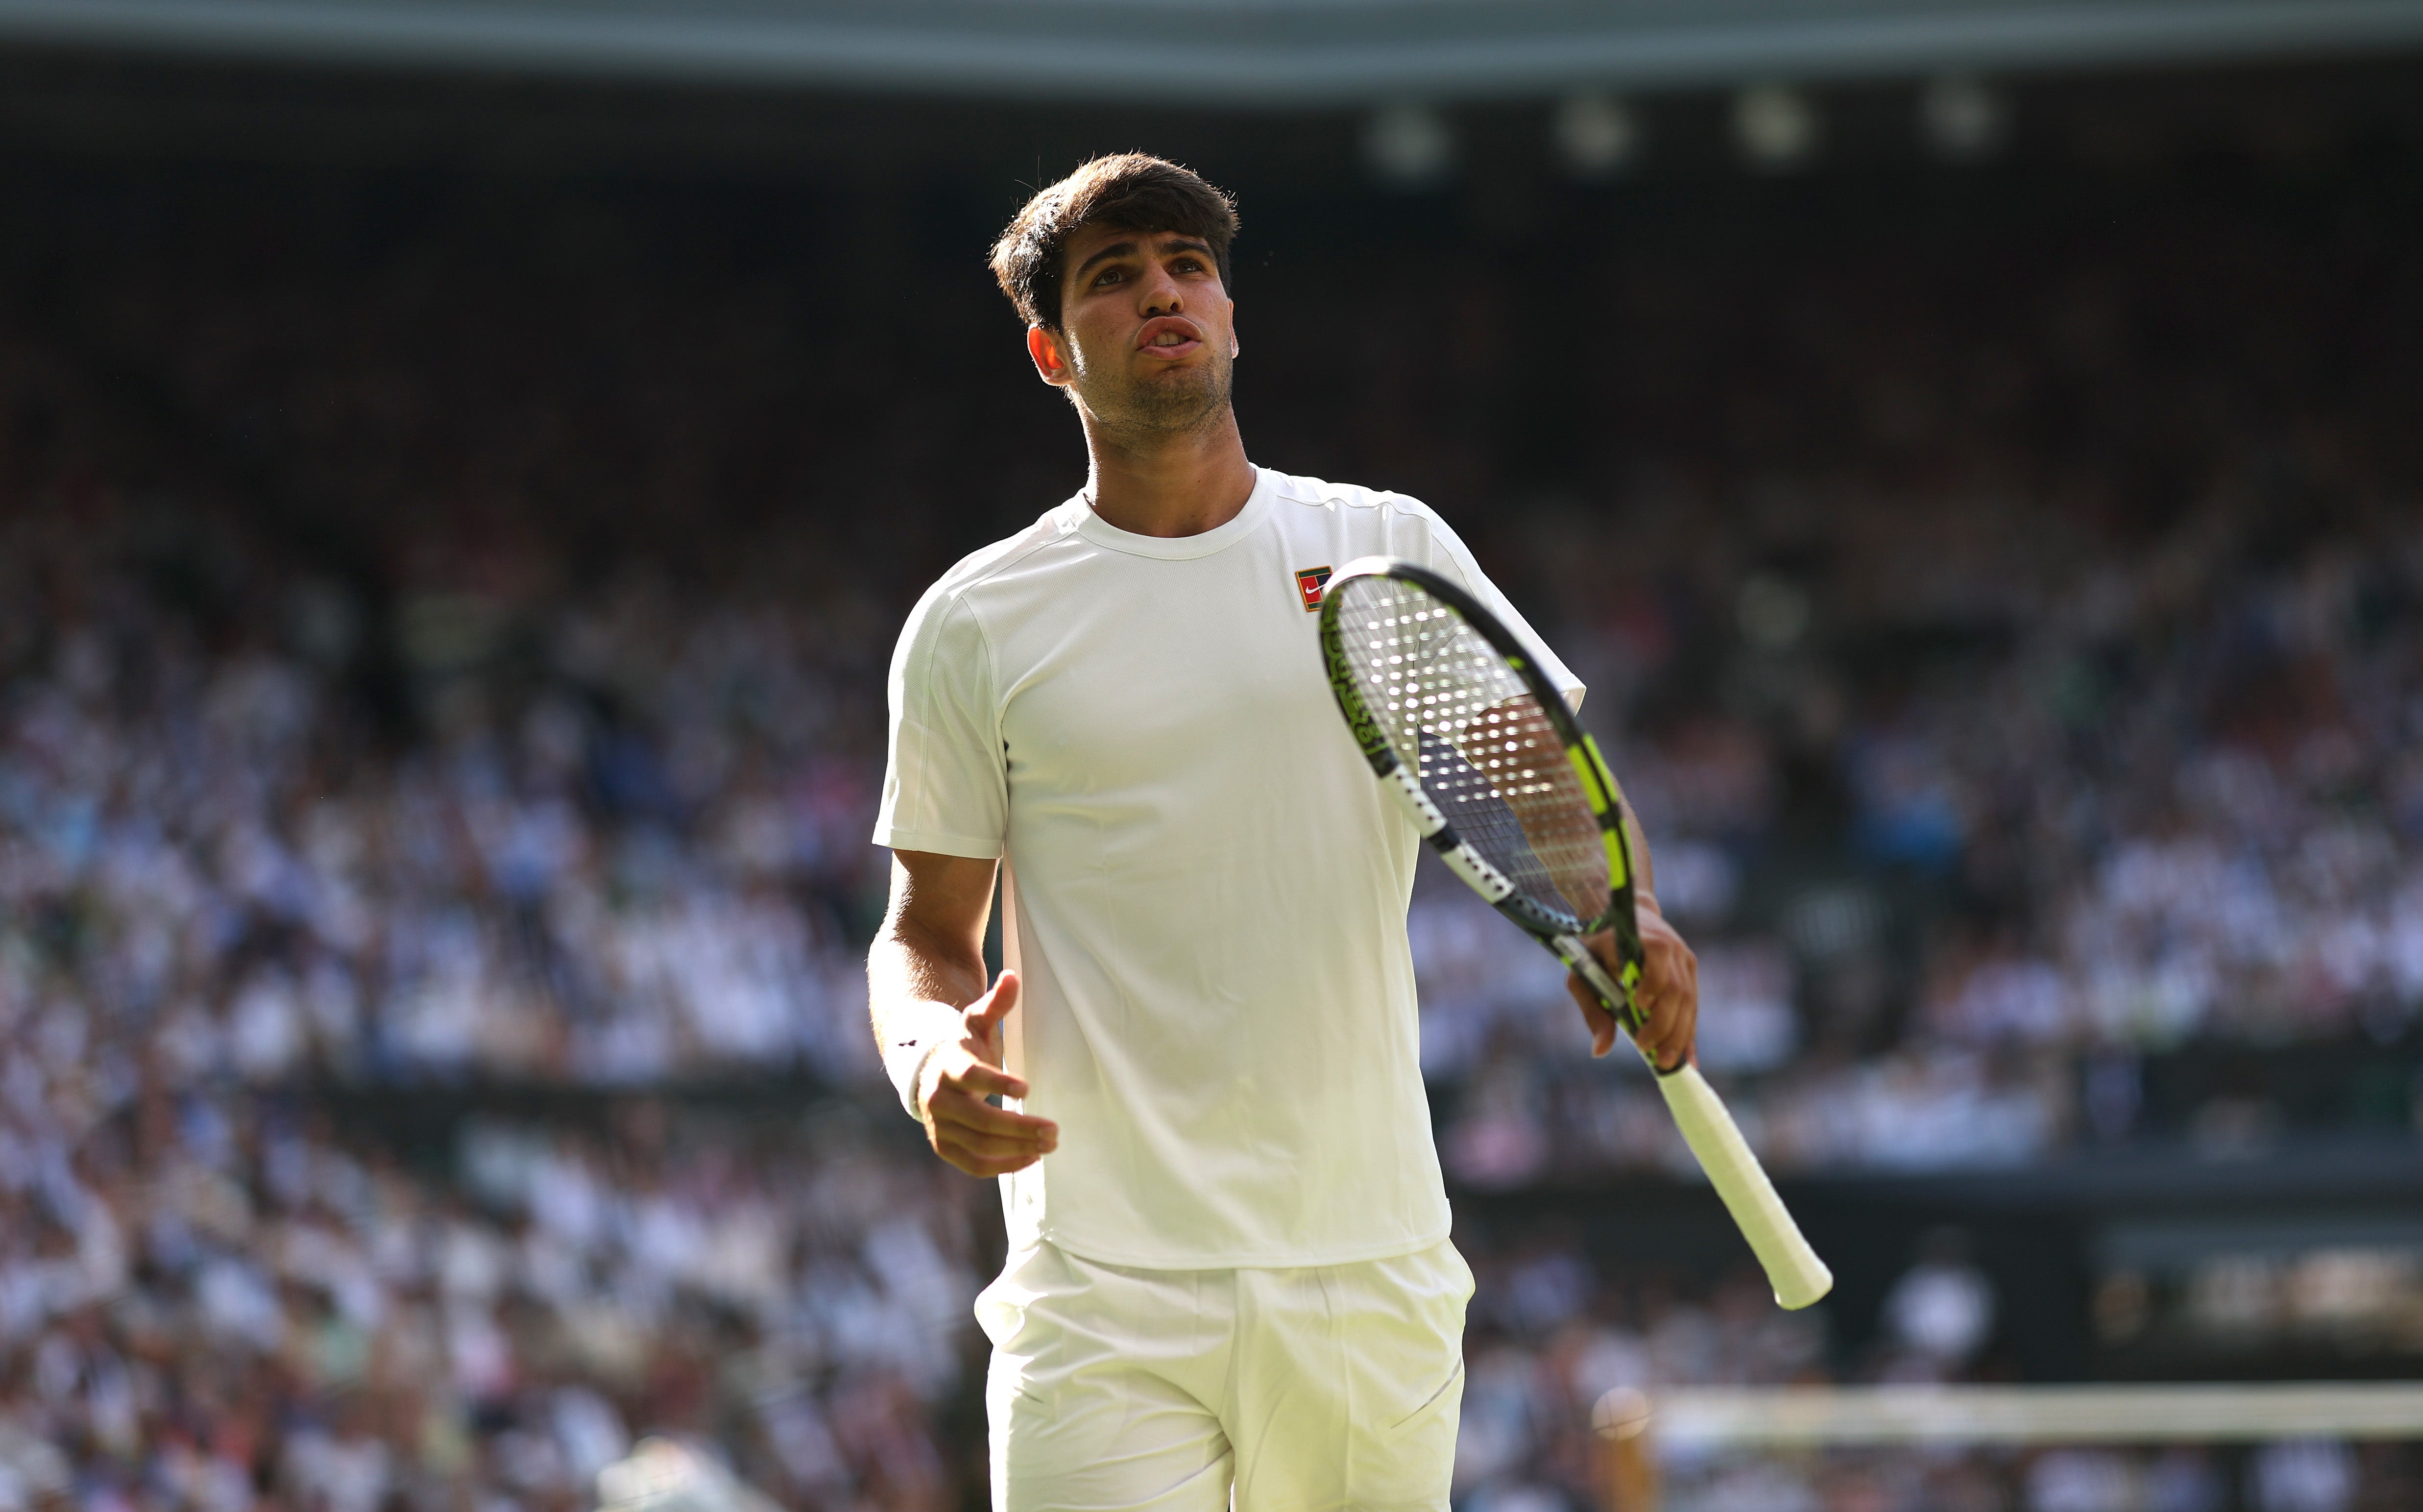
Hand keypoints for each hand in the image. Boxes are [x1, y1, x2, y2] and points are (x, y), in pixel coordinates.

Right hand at [915, 970, 1059, 1176]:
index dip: (997, 1082)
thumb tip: (1012, 977)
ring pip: (979, 1145)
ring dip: (1017, 1148)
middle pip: (980, 1119)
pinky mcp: (944, 1146)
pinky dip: (1003, 1165)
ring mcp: (939, 1126)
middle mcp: (938, 1099)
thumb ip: (995, 1004)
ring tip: (1050, 1144)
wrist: (929, 1072)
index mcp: (948, 1065)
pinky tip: (1031, 1159)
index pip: (971, 1076)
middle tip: (1054, 1130)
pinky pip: (973, 1164)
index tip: (1027, 1088)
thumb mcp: (976, 1022)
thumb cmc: (963, 1045)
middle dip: (1019, 1127)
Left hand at [1565, 895, 1698, 1071]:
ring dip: (1679, 1035)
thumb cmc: (1596, 947)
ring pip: (1690, 1001)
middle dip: (1665, 1025)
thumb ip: (1593, 1010)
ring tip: (1666, 1062)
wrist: (1622, 916)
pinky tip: (1689, 1059)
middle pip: (1677, 990)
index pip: (1657, 962)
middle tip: (1649, 1053)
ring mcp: (1685, 959)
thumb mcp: (1584, 974)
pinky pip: (1693, 1006)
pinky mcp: (1690, 971)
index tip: (1639, 1007)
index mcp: (1643, 939)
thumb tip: (1600, 1051)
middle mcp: (1672, 948)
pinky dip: (1689, 1033)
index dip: (1652, 985)